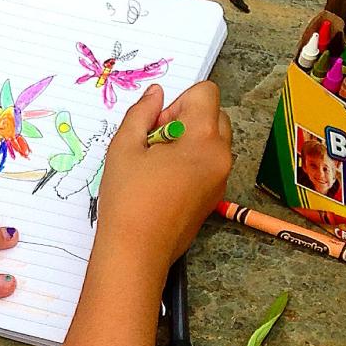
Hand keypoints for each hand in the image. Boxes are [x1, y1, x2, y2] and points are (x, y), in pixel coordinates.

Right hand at [95, 82, 232, 271]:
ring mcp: (221, 179)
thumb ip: (140, 113)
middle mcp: (221, 156)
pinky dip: (192, 165)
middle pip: (213, 115)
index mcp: (204, 139)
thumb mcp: (123, 148)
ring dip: (189, 143)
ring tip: (159, 168)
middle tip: (155, 147)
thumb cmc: (127, 201)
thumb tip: (154, 94)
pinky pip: (210, 165)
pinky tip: (165, 186)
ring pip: (213, 141)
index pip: (204, 93)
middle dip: (186, 121)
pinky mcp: (214, 197)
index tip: (156, 129)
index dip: (176, 103)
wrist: (136, 253)